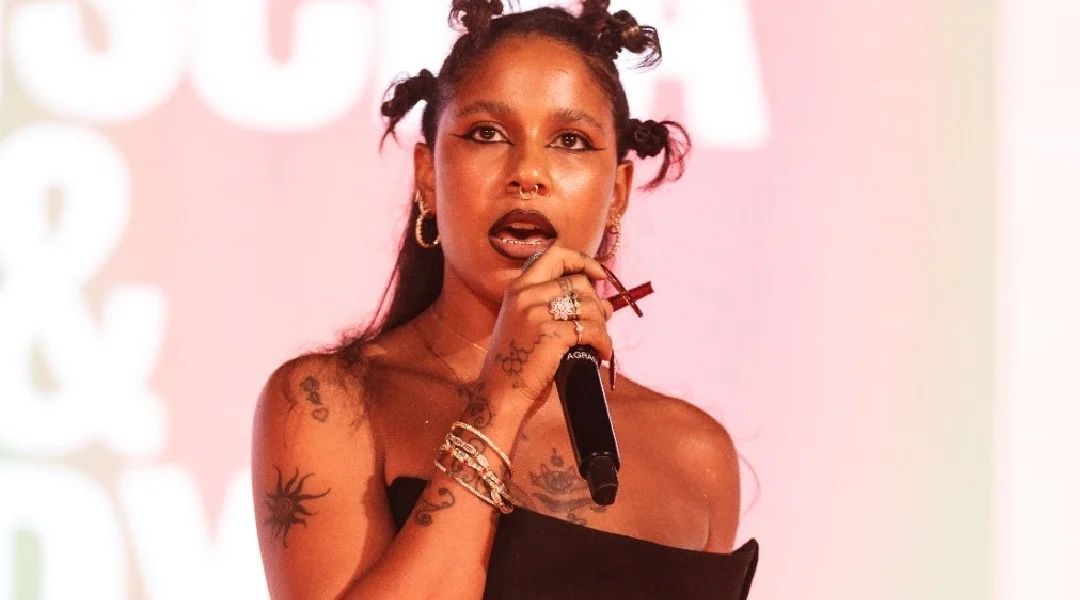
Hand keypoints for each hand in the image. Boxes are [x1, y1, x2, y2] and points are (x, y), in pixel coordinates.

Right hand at [478, 246, 614, 411]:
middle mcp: (526, 295)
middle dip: (597, 302)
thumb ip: (549, 304)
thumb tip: (599, 300)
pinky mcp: (552, 334)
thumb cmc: (516, 362)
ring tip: (600, 341)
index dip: (582, 260)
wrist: (500, 393)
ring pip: (589, 306)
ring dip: (602, 324)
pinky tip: (602, 353)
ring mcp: (537, 313)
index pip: (555, 254)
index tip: (599, 274)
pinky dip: (604, 343)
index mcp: (518, 288)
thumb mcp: (522, 321)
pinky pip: (592, 330)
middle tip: (603, 320)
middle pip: (578, 283)